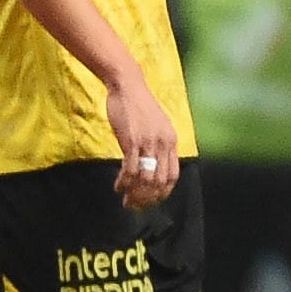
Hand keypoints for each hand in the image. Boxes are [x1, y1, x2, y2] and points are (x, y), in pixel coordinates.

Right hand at [104, 70, 179, 208]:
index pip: (173, 175)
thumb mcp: (157, 126)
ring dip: (135, 193)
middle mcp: (164, 144)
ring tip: (125, 199)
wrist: (128, 87)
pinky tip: (118, 187)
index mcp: (172, 141)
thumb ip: (158, 144)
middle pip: (160, 181)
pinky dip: (124, 182)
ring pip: (146, 178)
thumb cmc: (139, 107)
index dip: (163, 192)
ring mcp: (148, 142)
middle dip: (147, 197)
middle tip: (134, 204)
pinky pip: (130, 169)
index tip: (151, 200)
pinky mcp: (132, 141)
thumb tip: (153, 164)